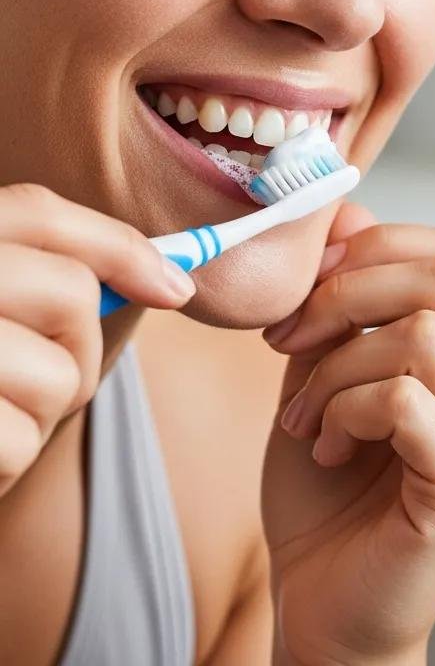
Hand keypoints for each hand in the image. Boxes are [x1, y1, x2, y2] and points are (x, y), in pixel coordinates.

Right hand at [0, 184, 195, 497]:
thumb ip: (46, 283)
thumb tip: (175, 284)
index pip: (34, 212)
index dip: (119, 245)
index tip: (177, 288)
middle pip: (68, 293)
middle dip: (81, 348)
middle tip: (43, 381)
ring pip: (56, 376)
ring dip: (38, 417)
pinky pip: (18, 443)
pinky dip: (7, 463)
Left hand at [261, 203, 434, 665]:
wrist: (326, 606)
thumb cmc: (330, 491)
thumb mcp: (329, 369)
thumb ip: (346, 297)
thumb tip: (351, 209)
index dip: (380, 246)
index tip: (310, 286)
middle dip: (347, 291)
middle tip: (289, 338)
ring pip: (425, 334)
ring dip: (336, 365)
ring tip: (307, 413)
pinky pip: (407, 401)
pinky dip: (344, 409)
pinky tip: (327, 447)